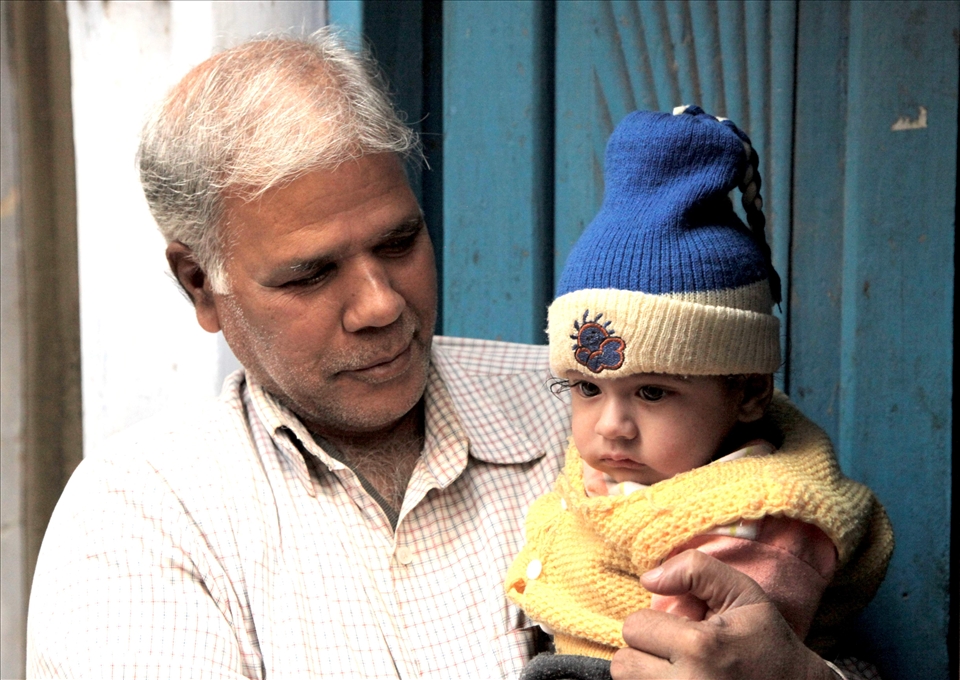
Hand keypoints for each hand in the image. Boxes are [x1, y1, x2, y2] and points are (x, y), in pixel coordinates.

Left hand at [611, 550, 833, 679]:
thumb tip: (647, 579)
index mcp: (700, 647)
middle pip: (623, 664)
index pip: (634, 628)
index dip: (654, 624)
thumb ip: (695, 570)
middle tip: (676, 654)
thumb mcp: (742, 593)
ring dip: (646, 676)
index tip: (681, 629)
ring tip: (677, 671)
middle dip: (645, 653)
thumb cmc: (764, 641)